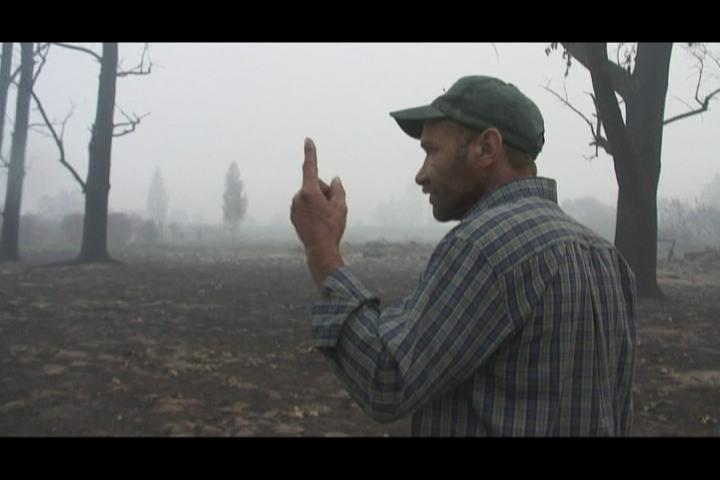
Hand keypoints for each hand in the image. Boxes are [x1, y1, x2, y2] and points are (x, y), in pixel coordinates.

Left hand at [290, 138, 346, 285]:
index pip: (310, 167)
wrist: (320, 249)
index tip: (308, 140)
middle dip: (324, 193)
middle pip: (315, 186)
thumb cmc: (332, 228)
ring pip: (310, 196)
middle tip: (332, 209)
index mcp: (309, 192)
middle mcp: (298, 197)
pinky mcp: (293, 215)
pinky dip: (312, 210)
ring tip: (325, 218)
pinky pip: (305, 206)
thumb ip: (338, 189)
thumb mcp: (341, 207)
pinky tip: (318, 222)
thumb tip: (334, 179)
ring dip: (318, 202)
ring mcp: (294, 206)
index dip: (310, 153)